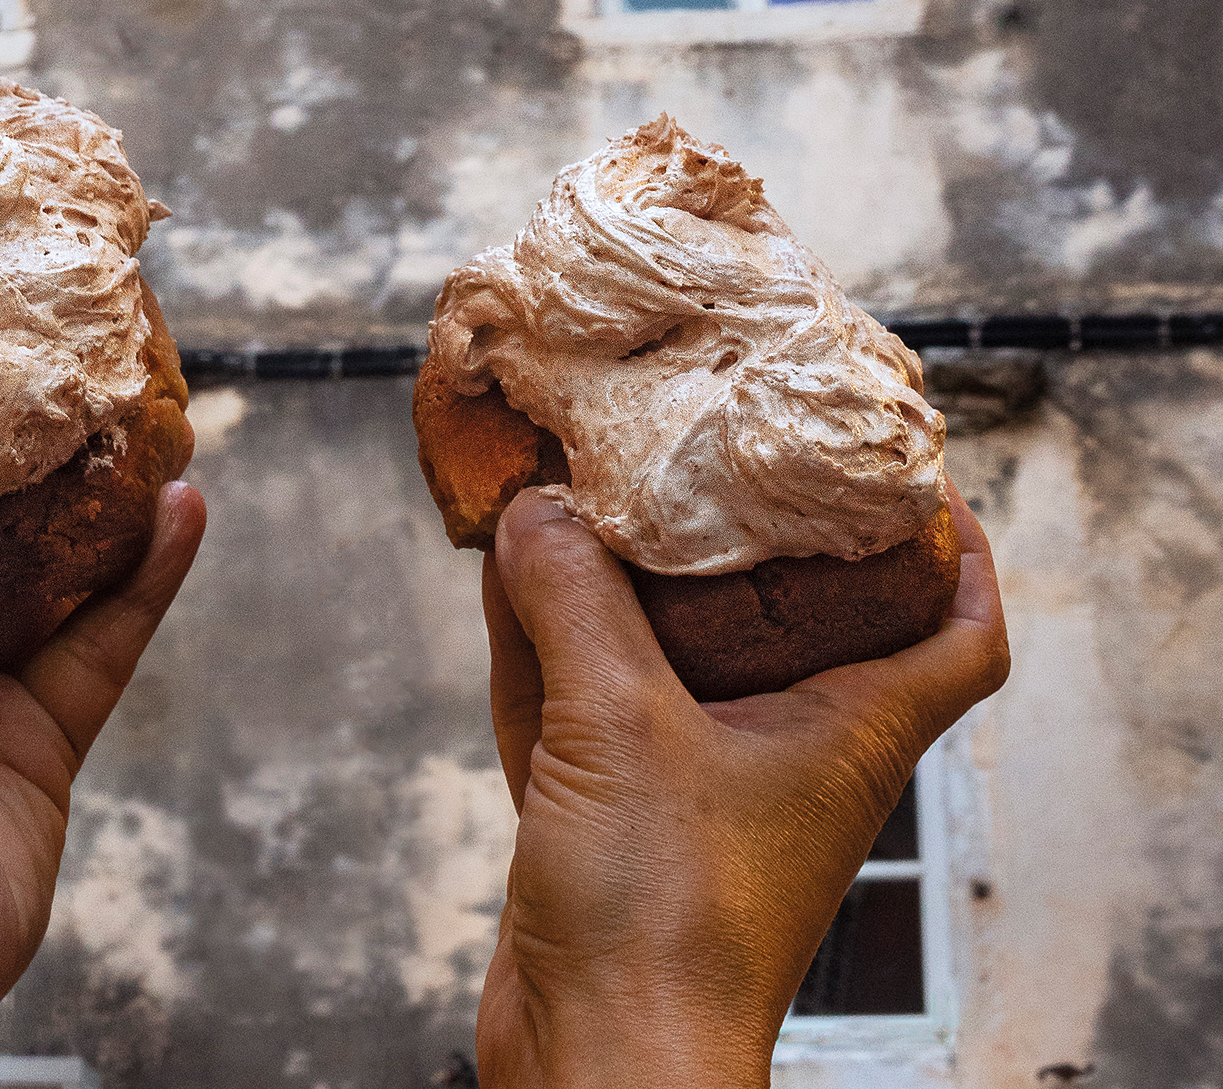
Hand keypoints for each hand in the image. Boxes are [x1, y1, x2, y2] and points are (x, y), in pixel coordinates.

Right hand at [478, 486, 1010, 1088]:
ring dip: (624, 578)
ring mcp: (704, 787)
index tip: (914, 475)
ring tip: (577, 488)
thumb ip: (576, 599)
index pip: (960, 634)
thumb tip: (540, 509)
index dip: (960, 550)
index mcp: (850, 731)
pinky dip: (552, 640)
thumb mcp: (619, 723)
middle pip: (804, 617)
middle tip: (713, 443)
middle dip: (753, 532)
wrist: (600, 1070)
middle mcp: (791, 752)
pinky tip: (507, 574)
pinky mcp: (622, 821)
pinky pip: (591, 701)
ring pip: (677, 650)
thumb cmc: (664, 927)